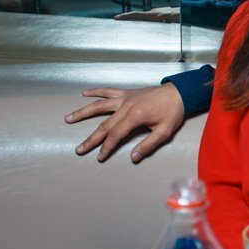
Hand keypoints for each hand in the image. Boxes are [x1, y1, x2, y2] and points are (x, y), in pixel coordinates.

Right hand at [65, 84, 184, 162]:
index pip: (116, 135)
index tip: (99, 157)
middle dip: (91, 138)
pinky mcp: (127, 92)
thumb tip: (133, 157)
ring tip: (68, 119)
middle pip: (104, 124)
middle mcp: (126, 106)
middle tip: (79, 149)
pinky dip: (96, 91)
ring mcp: (125, 98)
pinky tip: (84, 93)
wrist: (180, 92)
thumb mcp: (165, 132)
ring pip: (99, 105)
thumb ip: (148, 145)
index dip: (107, 147)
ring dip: (83, 112)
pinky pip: (108, 91)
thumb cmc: (173, 111)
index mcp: (135, 116)